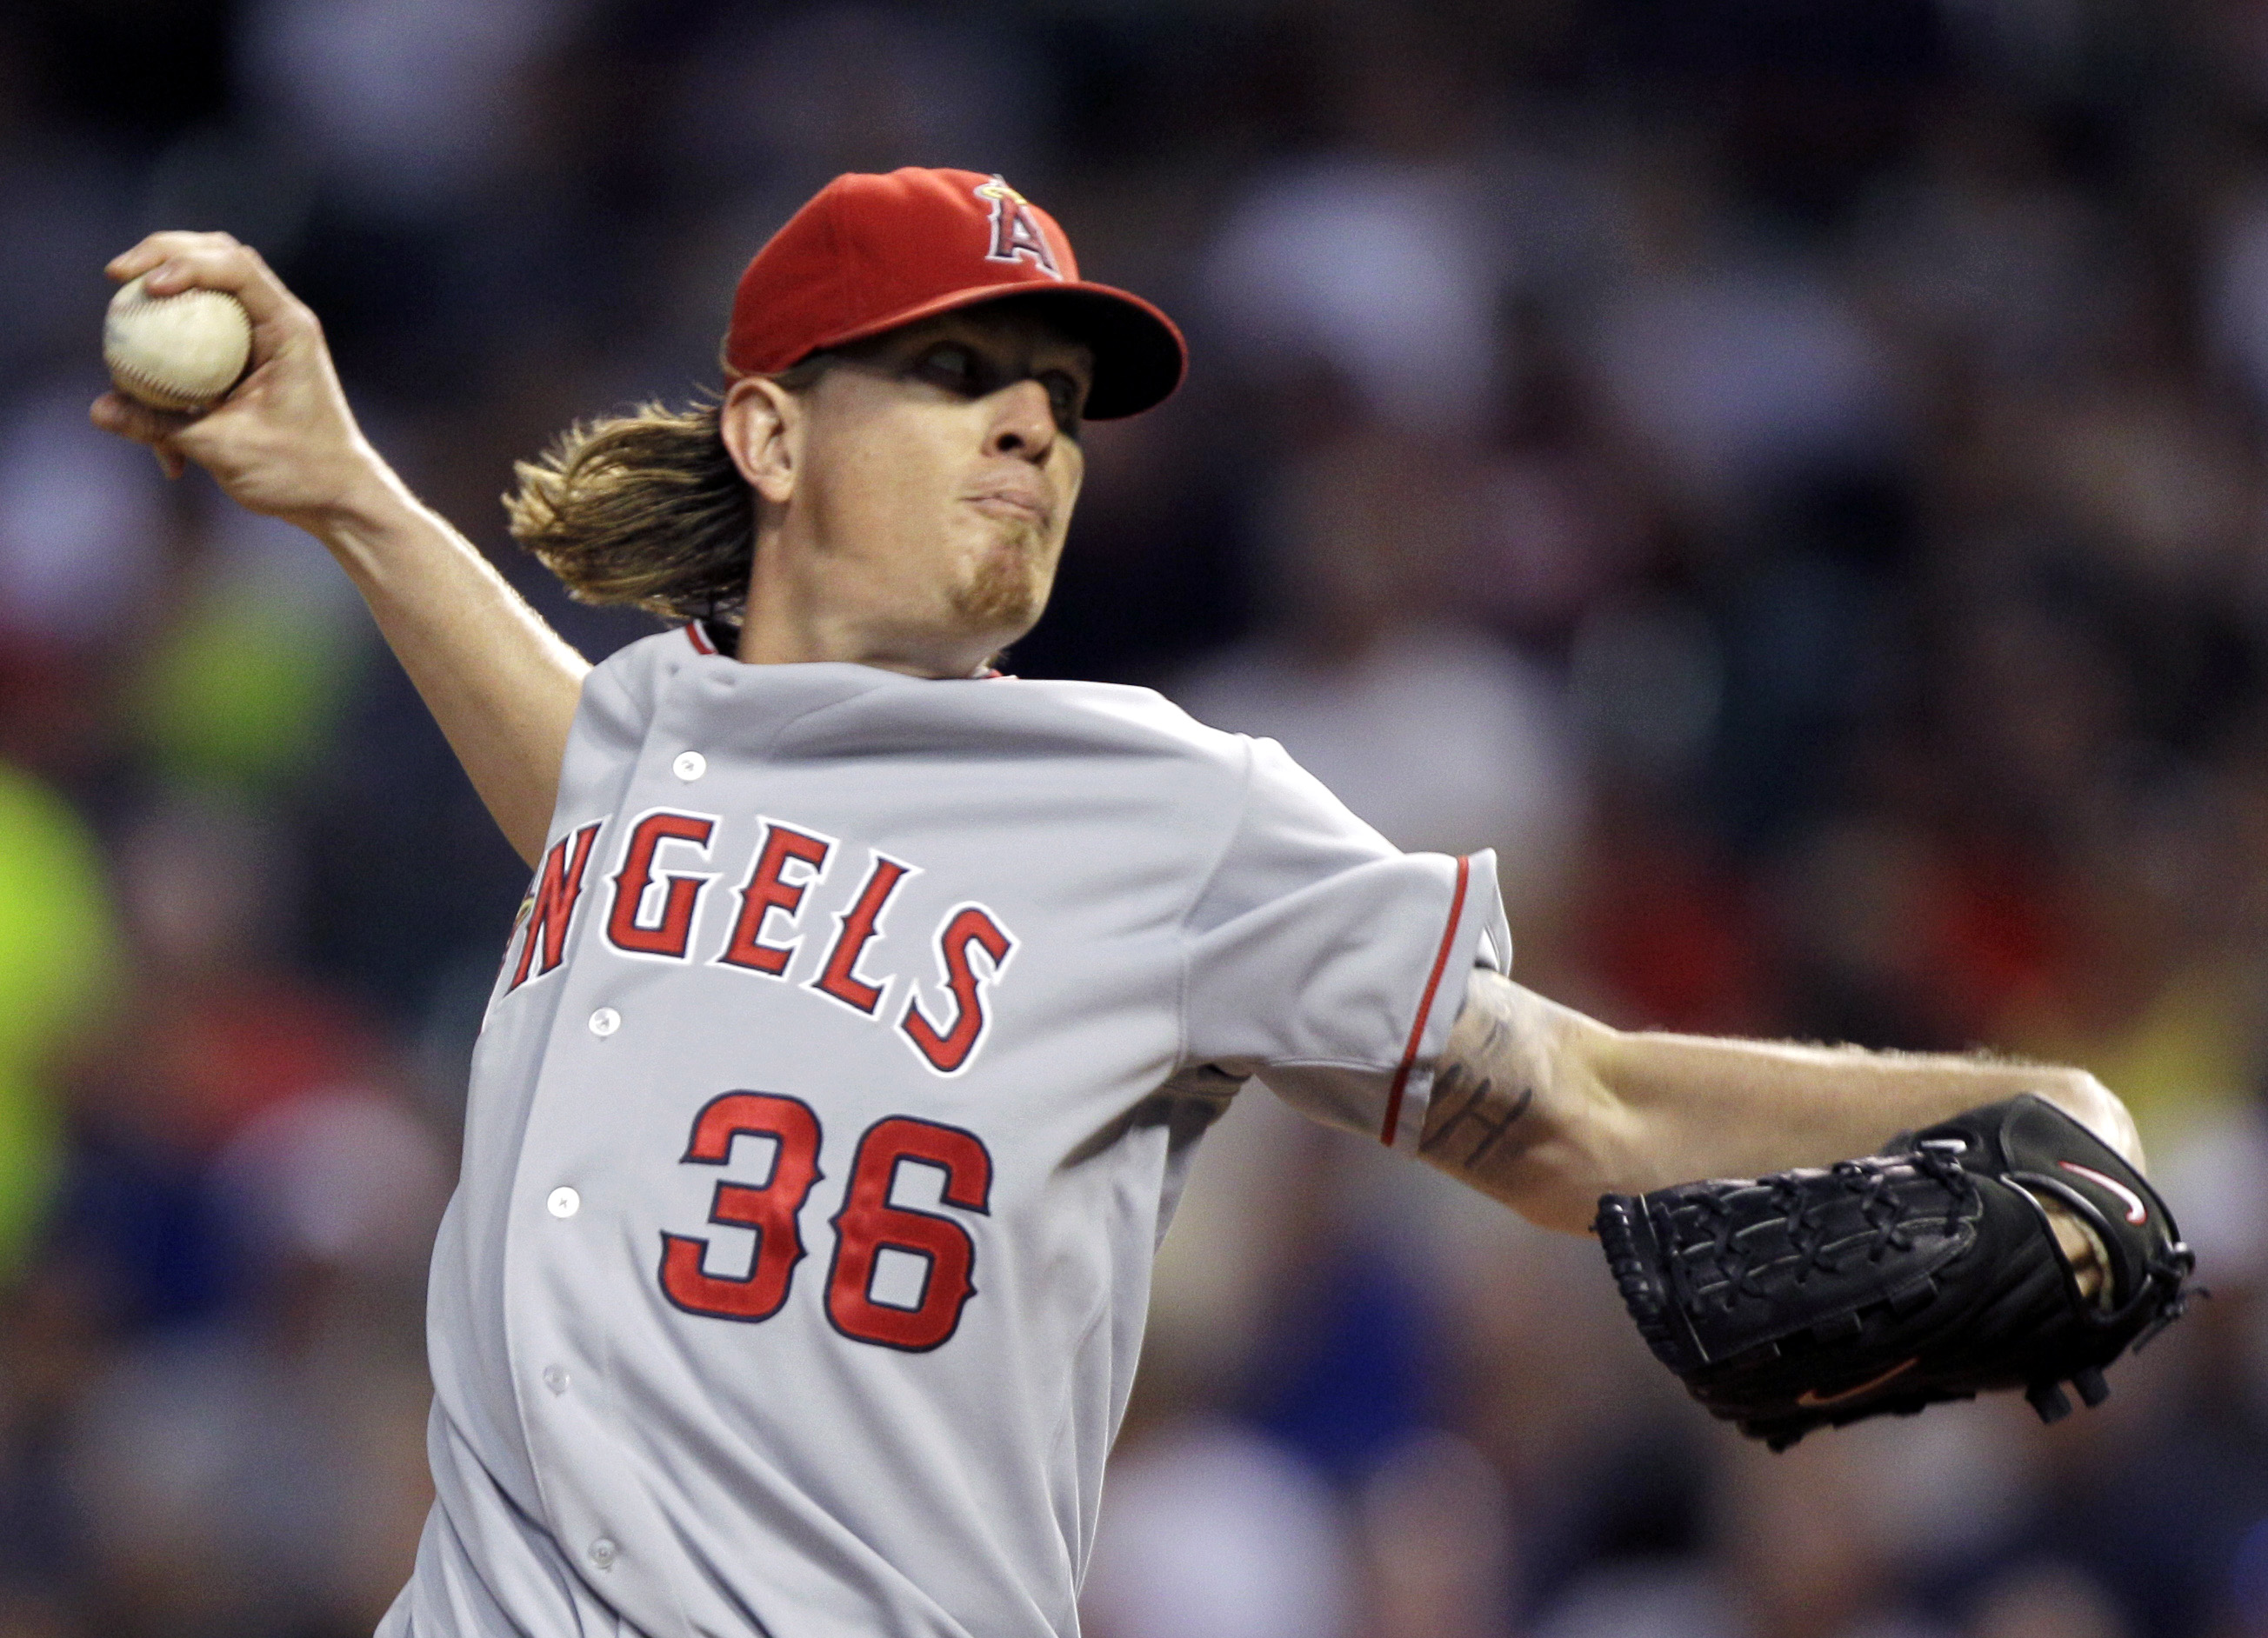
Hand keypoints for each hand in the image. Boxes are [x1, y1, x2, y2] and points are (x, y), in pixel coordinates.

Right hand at [90, 232, 391, 528]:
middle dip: (164, 255)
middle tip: (116, 275)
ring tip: (126, 303)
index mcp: (287, 329)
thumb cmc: (298, 473)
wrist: (337, 497)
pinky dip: (174, 350)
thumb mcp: (224, 449)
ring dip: (167, 294)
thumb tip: (97, 409)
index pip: (236, 266)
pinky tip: (151, 388)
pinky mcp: (249, 360)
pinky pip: (203, 337)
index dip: (185, 261)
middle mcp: (279, 322)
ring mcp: (265, 338)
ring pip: (208, 292)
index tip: (147, 285)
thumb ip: (160, 426)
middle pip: (218, 259)